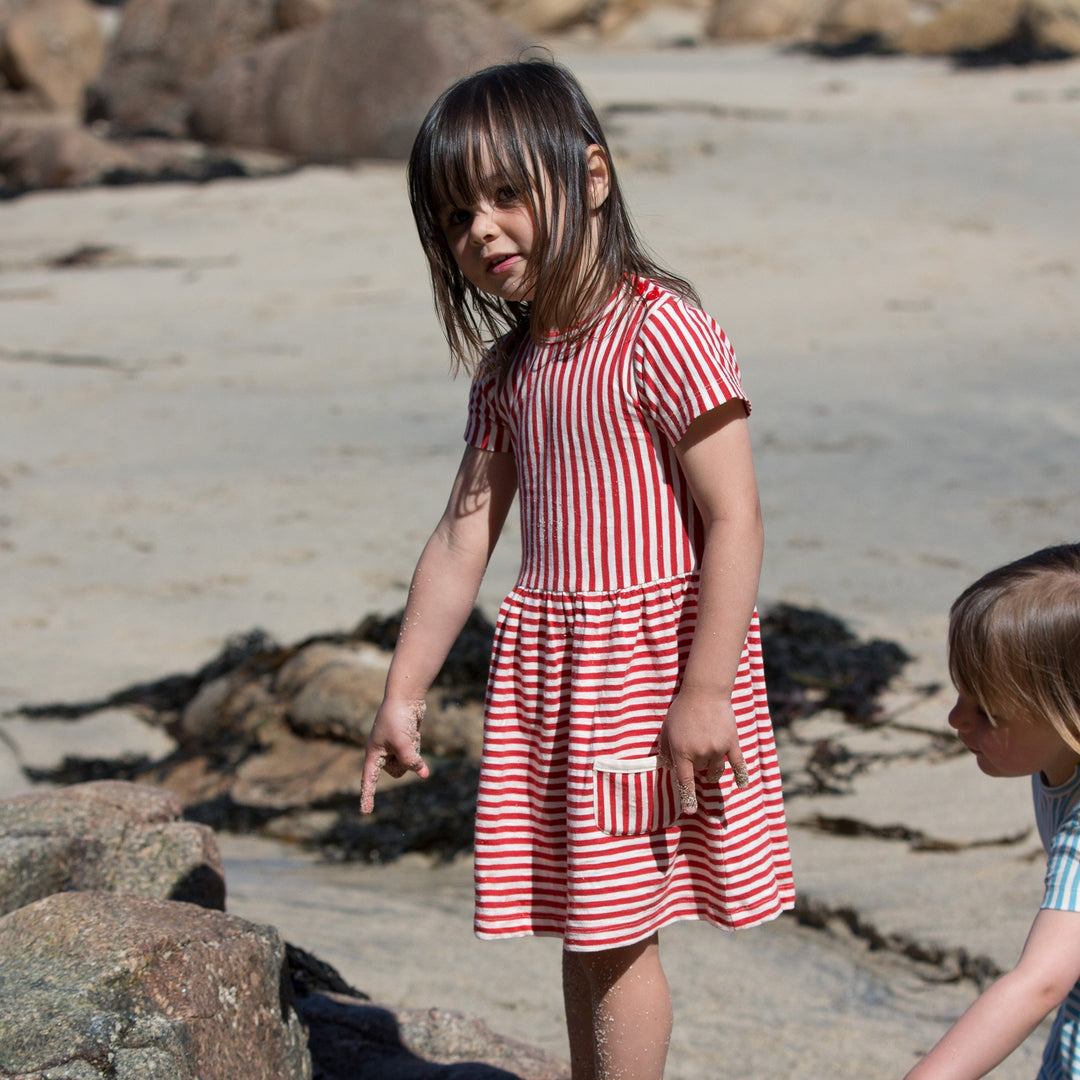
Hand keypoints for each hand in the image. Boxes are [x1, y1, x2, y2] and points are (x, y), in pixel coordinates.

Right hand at [359, 697, 429, 813]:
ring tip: (409, 733)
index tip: (365, 812)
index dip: (367, 795)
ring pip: (407, 763)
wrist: (405, 696)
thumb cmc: (397, 718)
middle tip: (405, 742)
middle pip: (397, 771)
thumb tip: (424, 774)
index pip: (369, 779)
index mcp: (374, 753)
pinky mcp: (404, 741)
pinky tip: (414, 732)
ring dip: (412, 752)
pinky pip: (413, 753)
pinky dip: (416, 746)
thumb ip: (411, 760)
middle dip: (405, 761)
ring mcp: (393, 747)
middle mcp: (381, 752)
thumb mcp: (403, 742)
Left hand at [657, 687, 747, 813]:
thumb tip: (666, 767)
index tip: (690, 811)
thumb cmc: (682, 710)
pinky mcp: (731, 743)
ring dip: (711, 770)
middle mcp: (700, 753)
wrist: (704, 692)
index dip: (687, 797)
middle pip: (700, 772)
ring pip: (716, 770)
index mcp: (682, 751)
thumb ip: (665, 749)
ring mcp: (717, 749)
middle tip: (694, 749)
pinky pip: (739, 765)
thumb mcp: (666, 729)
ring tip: (708, 763)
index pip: (685, 781)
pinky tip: (742, 785)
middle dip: (696, 765)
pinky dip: (741, 776)